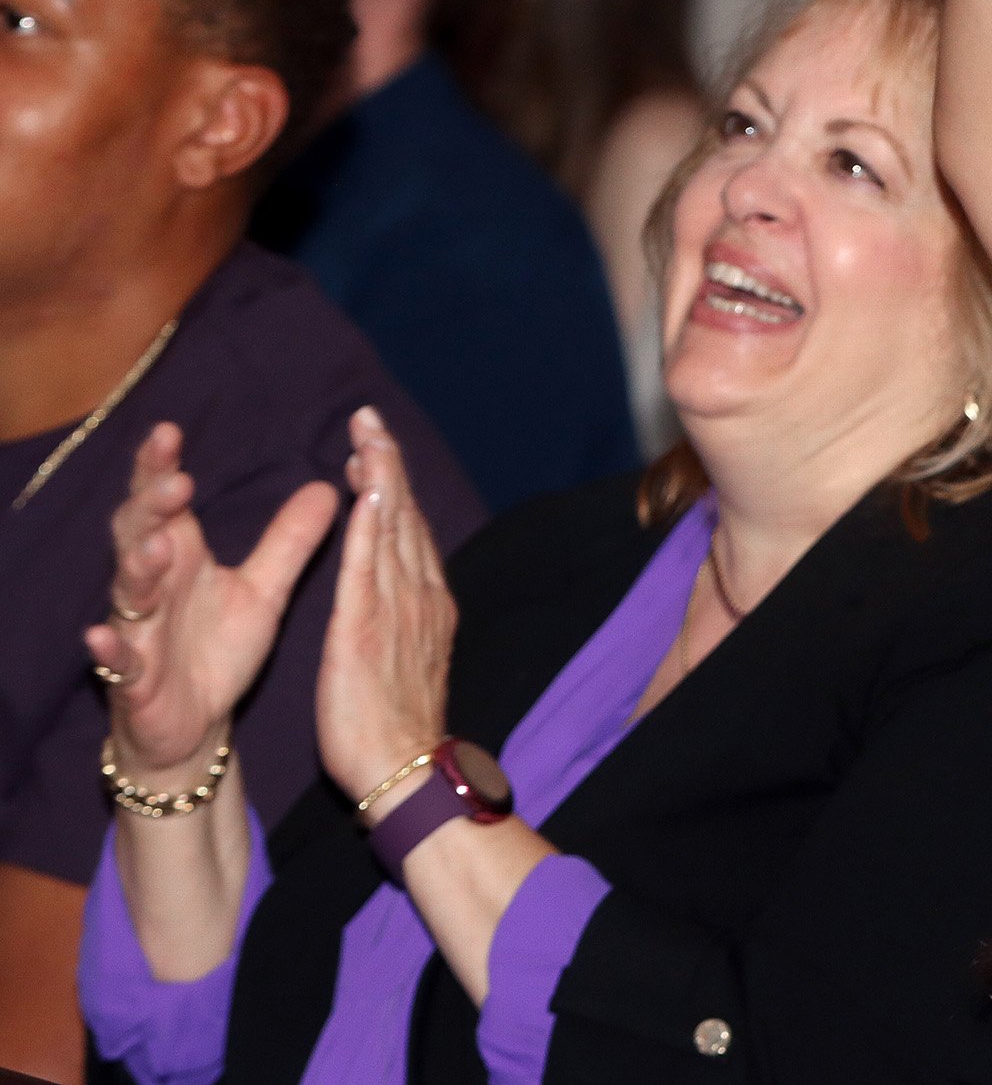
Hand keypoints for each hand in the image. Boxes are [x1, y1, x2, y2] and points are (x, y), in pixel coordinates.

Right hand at [87, 424, 338, 783]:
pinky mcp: (134, 680)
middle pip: (138, 534)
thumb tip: (326, 486)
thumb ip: (289, 541)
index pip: (165, 503)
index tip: (170, 430)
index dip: (161, 467)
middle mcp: (152, 587)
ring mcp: (138, 632)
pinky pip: (117, 662)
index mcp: (181, 557)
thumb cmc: (219, 648)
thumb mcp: (263, 589)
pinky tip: (101, 637)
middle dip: (152, 506)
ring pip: (128, 593)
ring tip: (156, 546)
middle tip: (176, 480)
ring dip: (139, 568)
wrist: (196, 723)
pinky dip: (109, 649)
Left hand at [315, 408, 456, 810]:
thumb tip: (403, 589)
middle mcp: (419, 596)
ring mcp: (399, 609)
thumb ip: (405, 617)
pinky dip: (372, 521)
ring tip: (365, 435)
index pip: (407, 531)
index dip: (391, 486)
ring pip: (391, 529)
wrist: (406, 770)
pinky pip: (371, 562)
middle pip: (404, 517)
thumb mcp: (409, 659)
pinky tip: (367, 488)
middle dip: (387, 465)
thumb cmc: (396, 726)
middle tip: (367, 420)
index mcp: (426, 603)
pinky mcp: (370, 626)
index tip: (373, 449)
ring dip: (380, 477)